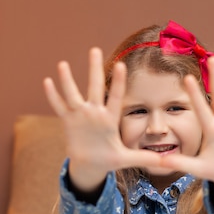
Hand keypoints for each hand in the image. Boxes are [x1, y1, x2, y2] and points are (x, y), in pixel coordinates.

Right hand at [43, 48, 161, 193]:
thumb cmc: (109, 159)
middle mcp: (95, 113)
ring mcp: (80, 115)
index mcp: (109, 119)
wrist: (91, 164)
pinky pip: (59, 107)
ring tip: (63, 63)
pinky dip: (52, 96)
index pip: (115, 97)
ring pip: (73, 94)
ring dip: (67, 80)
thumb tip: (167, 162)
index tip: (121, 64)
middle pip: (94, 87)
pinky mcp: (68, 121)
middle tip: (95, 49)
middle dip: (94, 69)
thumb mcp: (126, 159)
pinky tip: (47, 81)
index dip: (118, 83)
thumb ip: (144, 157)